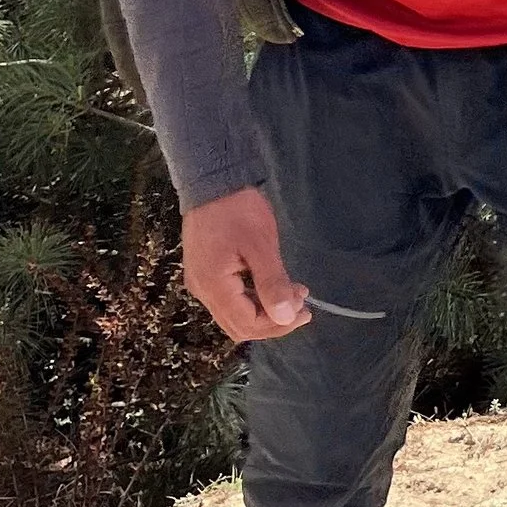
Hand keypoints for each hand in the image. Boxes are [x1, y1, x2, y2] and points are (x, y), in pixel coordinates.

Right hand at [180, 186, 310, 340]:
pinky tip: (274, 284)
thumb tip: (286, 317)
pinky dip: (254, 297)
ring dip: (265, 310)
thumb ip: (273, 283)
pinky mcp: (206, 273)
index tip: (305, 310)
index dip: (278, 325)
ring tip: (294, 292)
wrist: (212, 180)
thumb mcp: (261, 246)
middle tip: (302, 305)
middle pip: (239, 326)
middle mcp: (203, 291)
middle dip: (273, 322)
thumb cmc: (238, 210)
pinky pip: (231, 298)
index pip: (247, 325)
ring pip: (236, 314)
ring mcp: (202, 282)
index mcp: (213, 287)